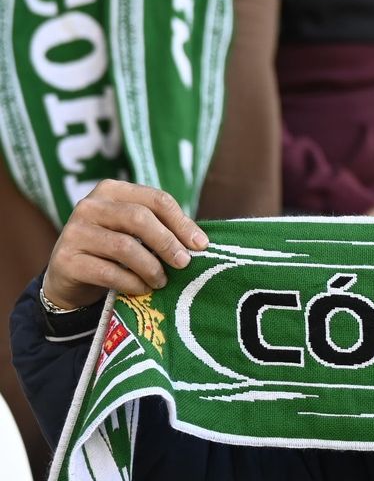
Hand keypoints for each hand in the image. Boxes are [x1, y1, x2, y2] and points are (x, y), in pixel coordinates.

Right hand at [42, 181, 207, 310]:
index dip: (182, 223)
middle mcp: (90, 205)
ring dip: (151, 267)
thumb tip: (200, 243)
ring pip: (124, 246)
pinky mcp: (65, 259)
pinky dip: (132, 283)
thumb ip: (162, 229)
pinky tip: (143, 289)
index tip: (201, 245)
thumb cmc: (114, 250)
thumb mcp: (136, 232)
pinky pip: (108, 272)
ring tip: (162, 281)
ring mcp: (74, 231)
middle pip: (139, 218)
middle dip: (167, 242)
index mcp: (112, 191)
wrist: (70, 276)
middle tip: (184, 263)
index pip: (156, 200)